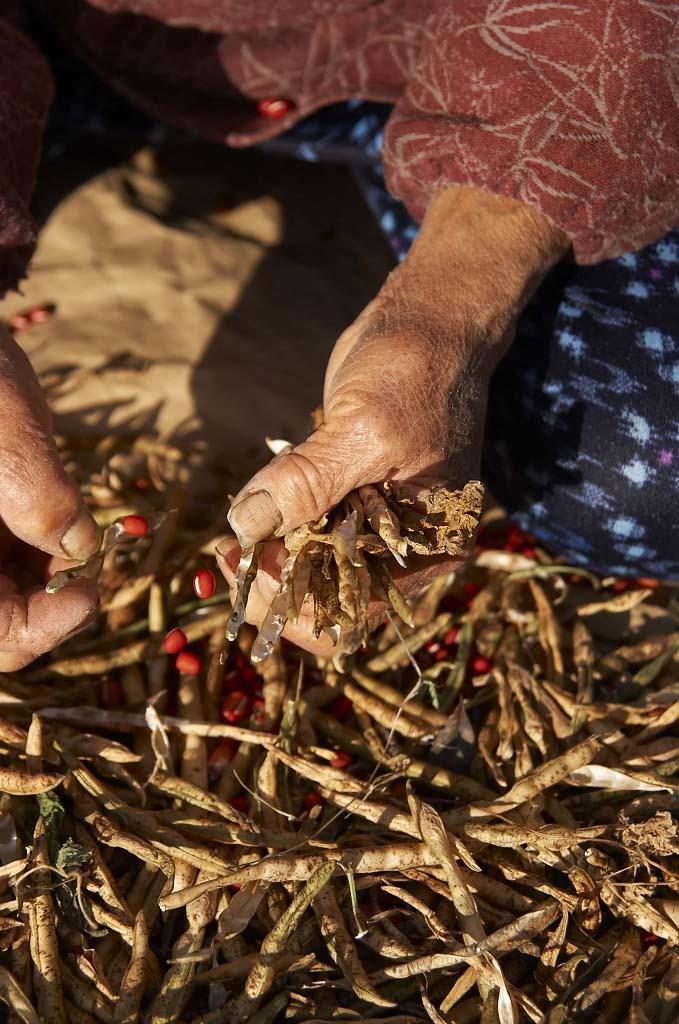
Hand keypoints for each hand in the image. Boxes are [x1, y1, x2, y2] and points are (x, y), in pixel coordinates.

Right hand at [0, 325, 100, 668]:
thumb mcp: (4, 427)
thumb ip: (35, 492)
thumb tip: (80, 546)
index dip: (40, 628)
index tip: (89, 595)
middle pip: (4, 622)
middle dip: (53, 601)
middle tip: (94, 565)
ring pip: (14, 595)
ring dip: (57, 576)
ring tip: (82, 533)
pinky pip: (18, 562)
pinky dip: (52, 551)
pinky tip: (70, 519)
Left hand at [217, 188, 569, 652]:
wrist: (428, 324)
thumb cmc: (415, 372)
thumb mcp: (365, 428)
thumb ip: (309, 481)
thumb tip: (246, 526)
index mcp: (427, 549)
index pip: (354, 613)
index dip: (294, 603)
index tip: (246, 568)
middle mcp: (403, 550)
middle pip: (329, 601)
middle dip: (274, 586)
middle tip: (227, 554)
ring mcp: (375, 526)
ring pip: (312, 571)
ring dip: (269, 561)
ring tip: (230, 542)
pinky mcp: (350, 498)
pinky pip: (308, 534)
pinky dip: (276, 532)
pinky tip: (249, 518)